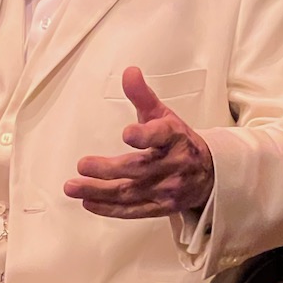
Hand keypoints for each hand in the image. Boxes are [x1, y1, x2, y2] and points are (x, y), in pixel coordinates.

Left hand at [64, 66, 213, 218]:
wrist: (209, 175)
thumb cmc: (179, 141)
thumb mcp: (164, 115)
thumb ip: (143, 96)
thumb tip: (129, 71)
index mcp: (176, 138)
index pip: (161, 136)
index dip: (145, 135)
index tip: (127, 133)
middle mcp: (173, 165)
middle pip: (139, 169)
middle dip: (108, 169)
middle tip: (82, 165)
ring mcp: (167, 190)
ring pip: (131, 193)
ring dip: (100, 191)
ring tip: (73, 186)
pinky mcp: (161, 208)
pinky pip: (133, 211)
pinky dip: (109, 208)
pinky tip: (87, 202)